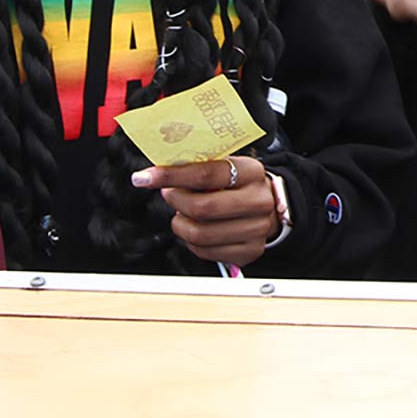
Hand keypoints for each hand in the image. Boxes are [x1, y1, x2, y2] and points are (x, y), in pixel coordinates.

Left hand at [131, 157, 278, 265]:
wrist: (270, 204)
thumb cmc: (239, 183)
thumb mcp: (227, 165)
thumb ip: (198, 166)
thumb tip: (159, 170)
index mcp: (251, 172)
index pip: (206, 174)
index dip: (172, 176)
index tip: (147, 177)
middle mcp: (258, 201)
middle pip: (203, 207)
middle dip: (176, 201)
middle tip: (170, 194)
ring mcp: (257, 229)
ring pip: (201, 233)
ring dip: (181, 223)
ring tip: (182, 213)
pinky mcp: (250, 251)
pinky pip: (206, 252)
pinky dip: (191, 241)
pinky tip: (195, 228)